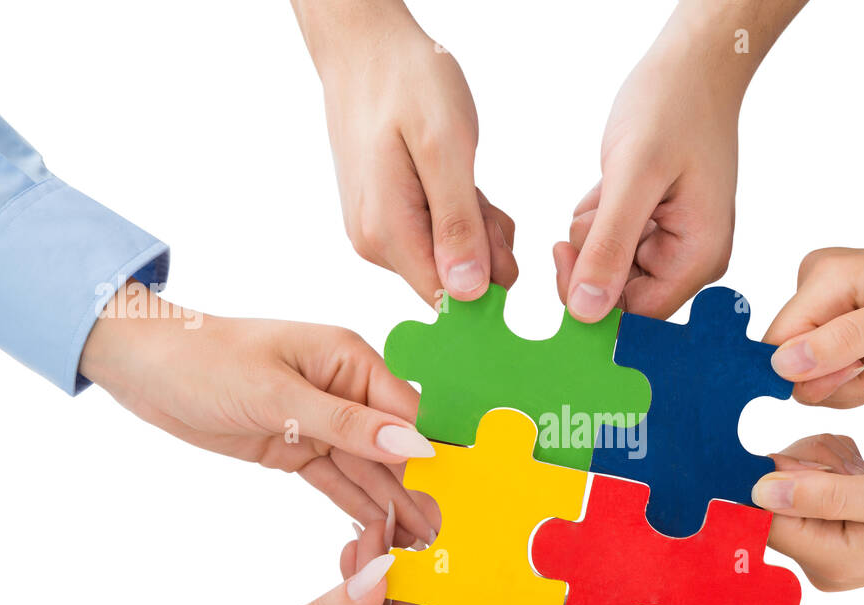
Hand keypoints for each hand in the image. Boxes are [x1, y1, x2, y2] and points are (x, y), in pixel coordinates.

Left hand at [80, 280, 437, 544]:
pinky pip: (338, 480)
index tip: (460, 500)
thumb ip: (349, 424)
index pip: (408, 415)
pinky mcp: (298, 446)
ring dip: (394, 505)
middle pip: (395, 447)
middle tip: (447, 539)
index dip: (434, 458)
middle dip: (420, 490)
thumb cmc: (203, 360)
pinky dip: (359, 505)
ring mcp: (322, 421)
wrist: (139, 365)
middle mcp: (346, 389)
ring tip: (425, 547)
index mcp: (351, 360)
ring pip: (369, 470)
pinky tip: (385, 533)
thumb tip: (416, 445)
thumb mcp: (276, 393)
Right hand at [293, 0, 515, 303]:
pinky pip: (439, 237)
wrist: (367, 46)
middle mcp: (375, 243)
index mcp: (387, 234)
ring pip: (450, 259)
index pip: (447, 299)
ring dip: (476, 227)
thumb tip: (466, 294)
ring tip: (469, 180)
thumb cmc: (408, 83)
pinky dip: (462, 215)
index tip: (496, 233)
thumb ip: (457, 225)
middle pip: (453, 281)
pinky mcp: (386, 217)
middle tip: (482, 194)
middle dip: (485, 248)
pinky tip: (460, 182)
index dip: (486, 281)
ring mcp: (378, 231)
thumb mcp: (446, 149)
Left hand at [553, 8, 752, 321]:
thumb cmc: (674, 108)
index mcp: (697, 259)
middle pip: (618, 295)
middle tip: (595, 207)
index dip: (592, 297)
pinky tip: (611, 184)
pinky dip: (597, 216)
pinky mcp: (653, 226)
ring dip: (593, 232)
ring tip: (611, 187)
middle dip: (593, 255)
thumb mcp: (633, 177)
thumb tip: (586, 314)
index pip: (635, 317)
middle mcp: (690, 260)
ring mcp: (672, 244)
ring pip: (607, 267)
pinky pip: (608, 243)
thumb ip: (609, 247)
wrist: (693, 64)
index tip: (564, 251)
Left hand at [752, 433, 863, 589]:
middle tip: (855, 465)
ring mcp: (828, 543)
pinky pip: (811, 480)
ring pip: (790, 480)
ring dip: (822, 459)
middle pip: (773, 497)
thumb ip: (825, 494)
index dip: (770, 476)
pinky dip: (834, 462)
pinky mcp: (837, 524)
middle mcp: (821, 560)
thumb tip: (758, 492)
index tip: (815, 458)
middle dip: (806, 464)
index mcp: (830, 560)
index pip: (763, 518)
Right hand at [764, 231, 863, 407]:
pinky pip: (826, 371)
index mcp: (824, 275)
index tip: (860, 368)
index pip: (777, 344)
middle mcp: (815, 284)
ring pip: (807, 374)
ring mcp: (826, 304)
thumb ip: (845, 340)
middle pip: (789, 363)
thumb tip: (780, 364)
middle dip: (835, 382)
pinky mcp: (838, 322)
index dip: (808, 374)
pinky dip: (857, 378)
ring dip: (849, 384)